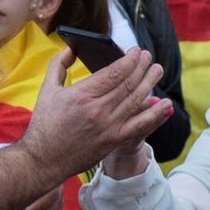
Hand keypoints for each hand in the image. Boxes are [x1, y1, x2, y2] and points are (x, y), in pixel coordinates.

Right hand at [20, 49, 170, 184]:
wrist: (43, 159)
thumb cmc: (44, 124)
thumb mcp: (47, 91)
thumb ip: (58, 66)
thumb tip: (70, 49)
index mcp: (81, 95)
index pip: (114, 72)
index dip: (129, 60)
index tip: (136, 51)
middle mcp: (98, 110)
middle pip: (128, 83)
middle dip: (142, 67)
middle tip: (148, 56)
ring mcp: (108, 126)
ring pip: (136, 100)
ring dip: (150, 83)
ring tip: (157, 70)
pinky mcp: (114, 140)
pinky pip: (140, 124)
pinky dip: (155, 113)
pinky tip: (166, 103)